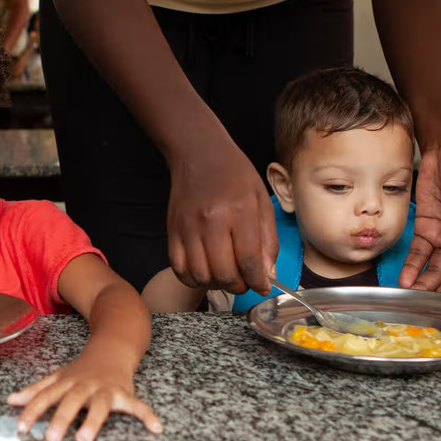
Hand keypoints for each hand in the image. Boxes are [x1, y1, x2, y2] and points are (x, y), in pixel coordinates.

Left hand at [8, 355, 161, 440]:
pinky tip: (155, 428)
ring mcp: (105, 388)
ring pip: (99, 405)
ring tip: (85, 439)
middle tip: (51, 439)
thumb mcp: (58, 376)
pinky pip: (137, 405)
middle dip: (61, 419)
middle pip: (71, 402)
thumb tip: (11, 400)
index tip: (21, 428)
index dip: (32, 411)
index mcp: (67, 382)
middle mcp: (85, 385)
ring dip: (93, 421)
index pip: (46, 397)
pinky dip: (147, 416)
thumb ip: (36, 390)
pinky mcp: (125, 393)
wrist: (112, 345)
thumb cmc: (83, 368)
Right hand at [165, 139, 276, 294]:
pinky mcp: (172, 230)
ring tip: (225, 275)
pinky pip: (179, 268)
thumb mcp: (261, 200)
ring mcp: (188, 227)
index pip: (249, 260)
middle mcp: (211, 221)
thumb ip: (267, 239)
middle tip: (245, 281)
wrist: (199, 152)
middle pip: (224, 273)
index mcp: (239, 211)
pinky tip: (205, 271)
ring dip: (216, 284)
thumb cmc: (235, 174)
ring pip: (201, 275)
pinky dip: (193, 278)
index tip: (263, 287)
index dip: (258, 282)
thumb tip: (267, 274)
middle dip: (239, 286)